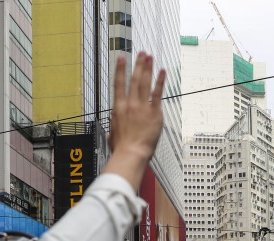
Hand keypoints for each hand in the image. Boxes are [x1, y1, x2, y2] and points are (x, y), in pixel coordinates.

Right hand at [105, 53, 165, 186]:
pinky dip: (160, 81)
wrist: (131, 153)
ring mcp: (142, 107)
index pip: (118, 84)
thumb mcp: (113, 138)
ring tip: (149, 57)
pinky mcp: (154, 112)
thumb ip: (113, 132)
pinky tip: (162, 71)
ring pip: (145, 82)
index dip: (120, 70)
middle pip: (134, 80)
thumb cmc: (122, 148)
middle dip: (138, 65)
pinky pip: (158, 93)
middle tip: (141, 53)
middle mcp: (130, 104)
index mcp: (118, 108)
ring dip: (147, 68)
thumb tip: (111, 136)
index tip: (121, 58)